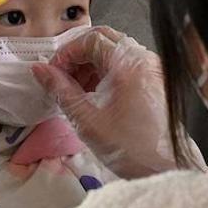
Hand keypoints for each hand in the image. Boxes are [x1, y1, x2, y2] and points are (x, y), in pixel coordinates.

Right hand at [31, 26, 200, 177]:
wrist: (166, 168)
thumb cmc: (133, 149)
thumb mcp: (87, 121)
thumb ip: (61, 91)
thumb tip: (41, 71)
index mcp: (129, 65)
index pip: (91, 39)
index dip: (67, 52)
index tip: (53, 71)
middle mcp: (144, 60)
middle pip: (103, 40)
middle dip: (78, 56)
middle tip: (61, 77)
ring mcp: (152, 69)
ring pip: (114, 51)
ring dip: (90, 65)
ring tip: (76, 90)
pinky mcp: (154, 80)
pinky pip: (125, 65)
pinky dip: (105, 73)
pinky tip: (93, 94)